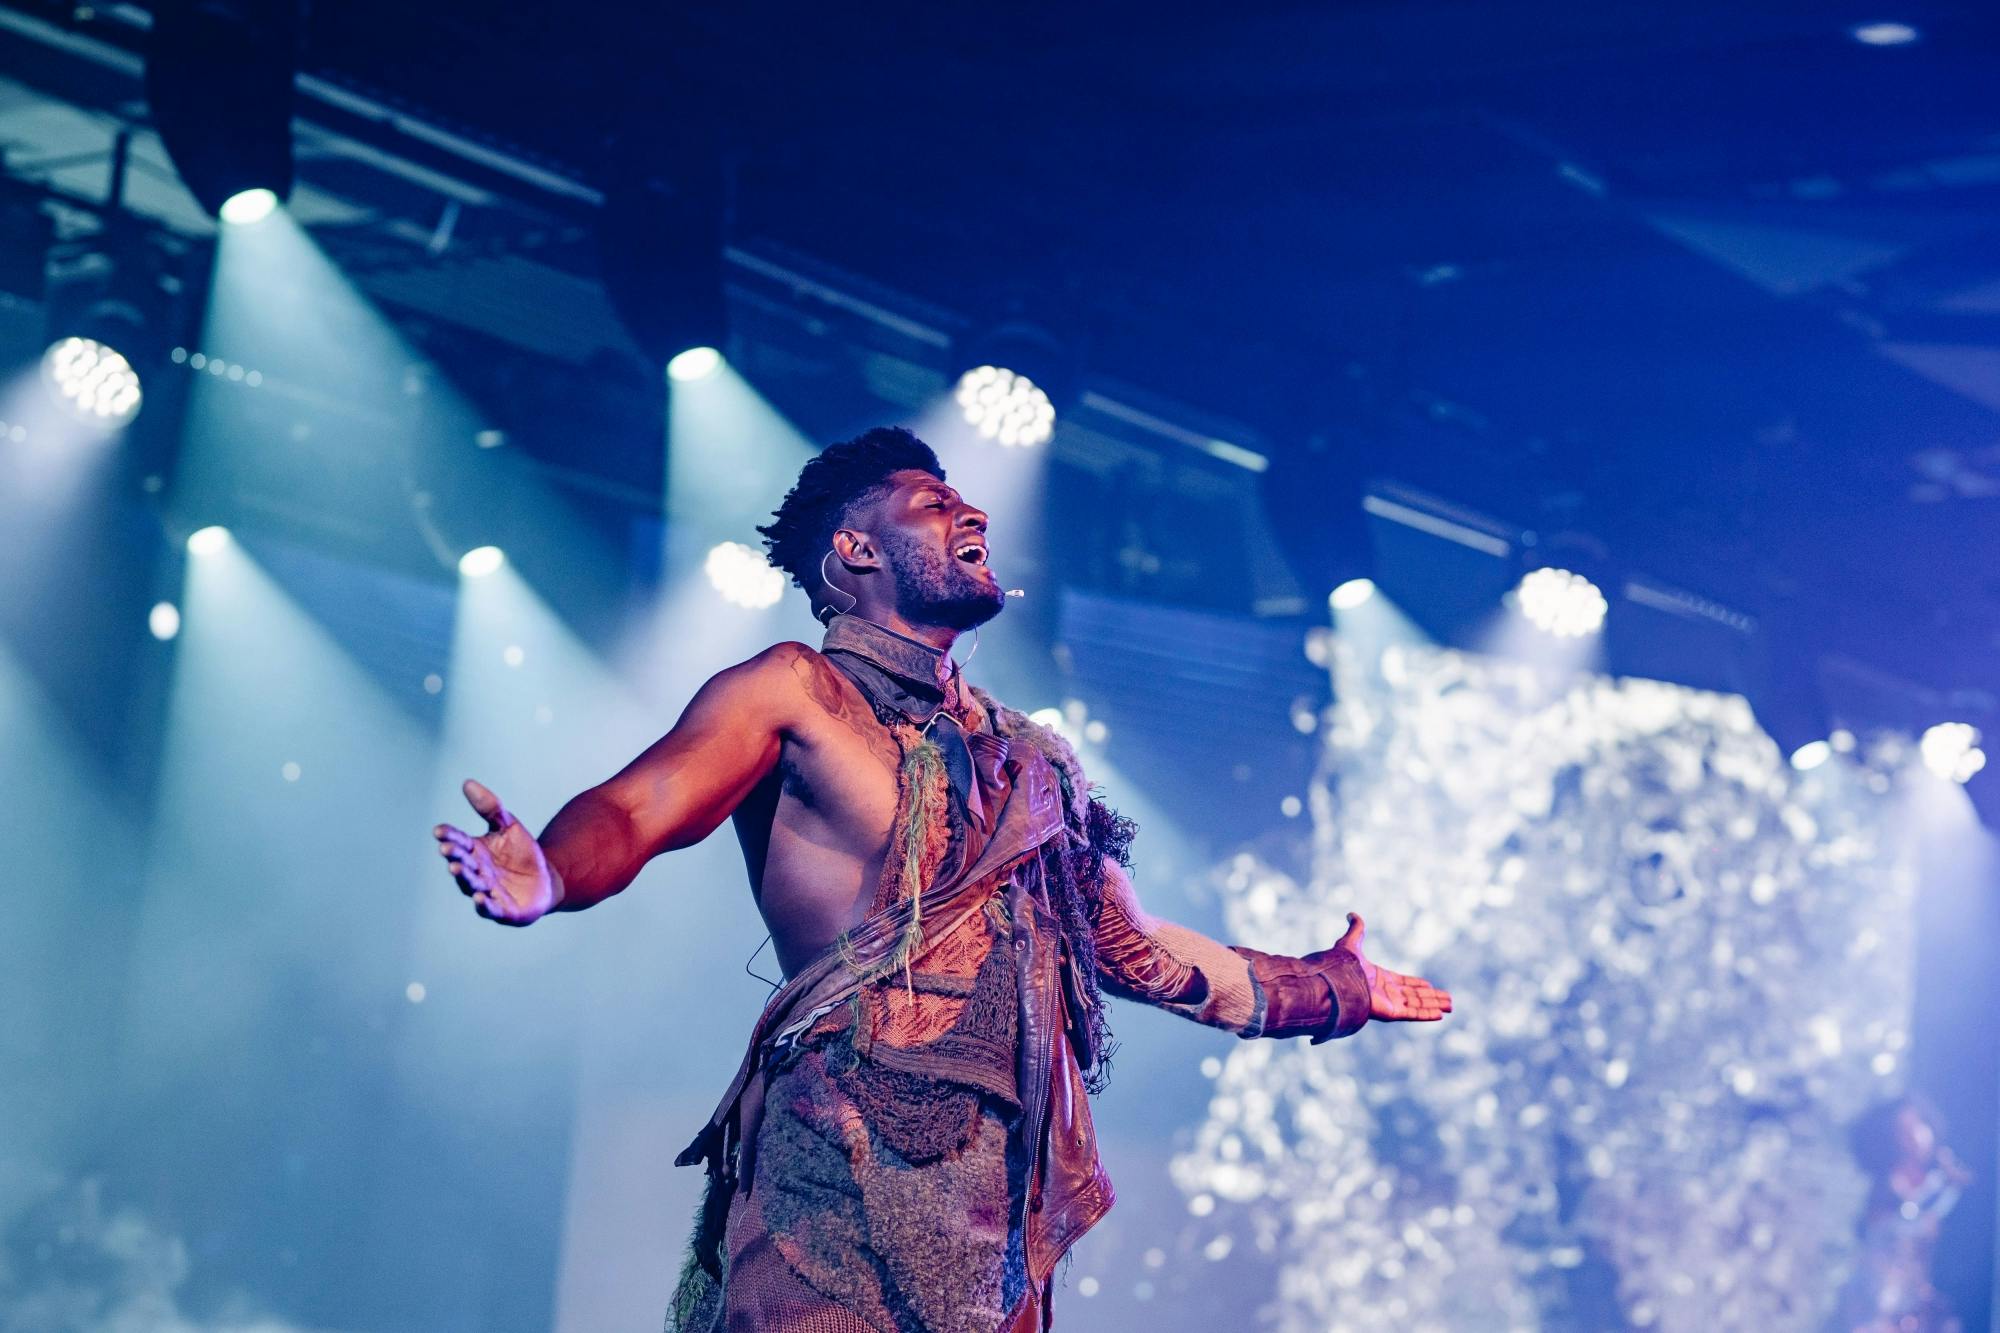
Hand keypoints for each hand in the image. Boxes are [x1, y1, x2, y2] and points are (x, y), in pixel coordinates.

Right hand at [433, 779, 559, 925]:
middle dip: (454, 856)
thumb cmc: (521, 852)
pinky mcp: (503, 910)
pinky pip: (490, 908)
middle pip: (462, 863)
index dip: (448, 836)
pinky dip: (484, 905)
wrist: (546, 880)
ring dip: (464, 878)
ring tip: (456, 868)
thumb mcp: (508, 825)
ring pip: (471, 885)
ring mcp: (487, 891)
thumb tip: (467, 783)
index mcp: (474, 851)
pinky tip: (479, 898)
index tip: (439, 830)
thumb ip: (490, 807)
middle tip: (447, 849)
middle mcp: (476, 872)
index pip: (458, 842)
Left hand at [1334, 912, 1451, 1021]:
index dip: (1417, 984)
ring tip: (1450, 1006)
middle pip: (1415, 996)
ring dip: (1435, 1005)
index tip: (1430, 985)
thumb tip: (1351, 913)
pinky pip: (1413, 1014)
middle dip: (1432, 997)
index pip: (1403, 982)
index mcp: (1379, 979)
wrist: (1336, 982)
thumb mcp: (1351, 943)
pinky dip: (1427, 1014)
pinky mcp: (1391, 1013)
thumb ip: (1356, 930)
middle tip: (1448, 999)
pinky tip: (1440, 1014)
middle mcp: (1386, 993)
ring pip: (1418, 1005)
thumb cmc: (1342, 965)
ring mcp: (1389, 1004)